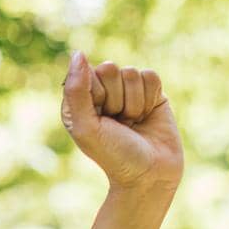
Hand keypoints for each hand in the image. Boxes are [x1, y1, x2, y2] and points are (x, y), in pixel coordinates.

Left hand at [61, 50, 183, 190]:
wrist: (151, 175)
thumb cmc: (114, 155)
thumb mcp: (86, 127)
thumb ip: (77, 90)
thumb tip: (78, 53)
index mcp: (80, 100)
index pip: (87, 73)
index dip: (97, 96)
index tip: (101, 119)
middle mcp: (103, 93)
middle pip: (110, 68)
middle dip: (117, 99)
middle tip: (119, 124)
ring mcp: (127, 91)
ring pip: (132, 73)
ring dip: (134, 103)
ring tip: (133, 124)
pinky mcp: (152, 92)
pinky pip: (151, 76)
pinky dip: (150, 98)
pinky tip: (147, 117)